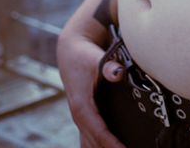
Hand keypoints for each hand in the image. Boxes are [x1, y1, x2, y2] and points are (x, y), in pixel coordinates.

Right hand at [57, 28, 125, 147]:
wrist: (71, 52)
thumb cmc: (83, 56)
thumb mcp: (95, 59)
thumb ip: (108, 67)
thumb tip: (118, 73)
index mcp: (81, 106)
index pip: (99, 131)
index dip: (112, 144)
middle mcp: (80, 117)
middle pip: (94, 143)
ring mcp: (82, 119)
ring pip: (91, 144)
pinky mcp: (86, 118)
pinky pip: (91, 139)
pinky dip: (101, 145)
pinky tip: (115, 146)